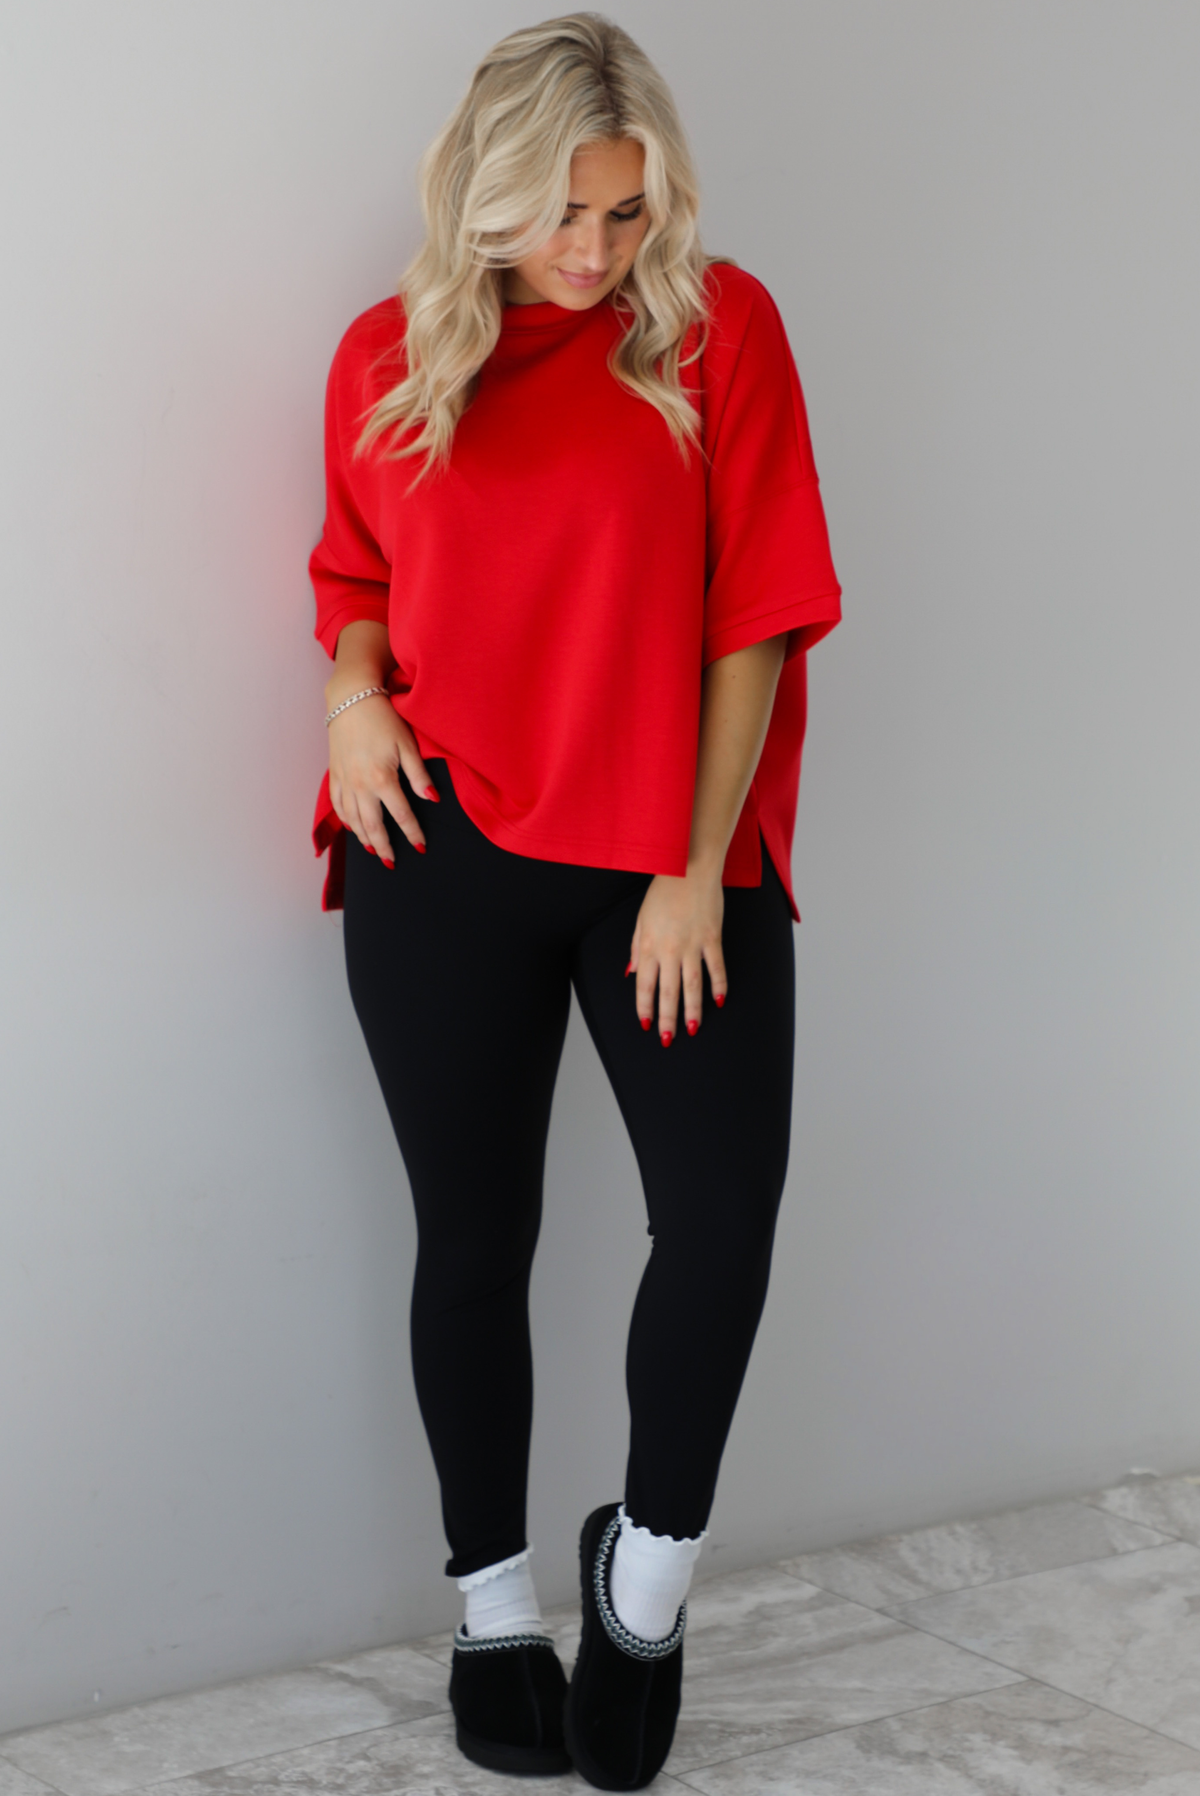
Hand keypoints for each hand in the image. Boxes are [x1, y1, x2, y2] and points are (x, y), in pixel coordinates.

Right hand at [326, 691, 436, 862]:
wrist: (351, 699)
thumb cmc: (383, 719)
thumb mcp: (407, 744)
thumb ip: (419, 775)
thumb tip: (432, 799)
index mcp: (382, 779)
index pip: (402, 816)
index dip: (413, 834)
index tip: (421, 847)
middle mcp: (360, 785)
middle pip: (373, 826)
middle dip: (384, 847)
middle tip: (392, 862)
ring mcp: (345, 781)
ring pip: (353, 820)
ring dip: (364, 839)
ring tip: (374, 851)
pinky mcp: (334, 775)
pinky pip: (338, 806)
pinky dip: (346, 821)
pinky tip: (353, 829)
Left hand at [629, 867, 726, 1044]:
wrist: (687, 867)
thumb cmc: (662, 892)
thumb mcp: (641, 919)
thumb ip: (636, 948)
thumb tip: (631, 973)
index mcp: (649, 945)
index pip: (645, 985)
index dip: (645, 1007)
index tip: (646, 1024)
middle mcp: (669, 949)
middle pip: (668, 991)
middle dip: (667, 1018)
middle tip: (667, 1038)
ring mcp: (692, 944)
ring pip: (692, 985)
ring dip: (693, 1010)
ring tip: (694, 1029)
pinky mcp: (712, 937)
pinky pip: (716, 967)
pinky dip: (719, 985)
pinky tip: (718, 1001)